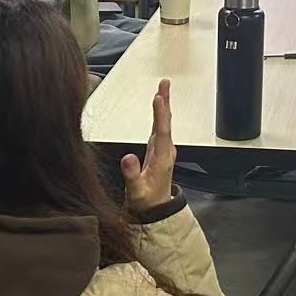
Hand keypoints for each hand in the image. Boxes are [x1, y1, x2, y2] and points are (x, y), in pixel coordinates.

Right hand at [120, 79, 175, 210]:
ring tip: (162, 89)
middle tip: (165, 84)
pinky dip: (160, 114)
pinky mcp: (159, 150)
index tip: (158, 98)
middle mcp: (165, 152)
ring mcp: (163, 150)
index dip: (160, 114)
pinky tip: (159, 107)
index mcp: (161, 160)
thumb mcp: (136, 192)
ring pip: (165, 123)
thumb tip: (128, 158)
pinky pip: (161, 127)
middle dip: (165, 102)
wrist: (155, 211)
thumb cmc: (146, 202)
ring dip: (164, 105)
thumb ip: (132, 175)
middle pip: (166, 122)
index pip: (162, 132)